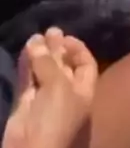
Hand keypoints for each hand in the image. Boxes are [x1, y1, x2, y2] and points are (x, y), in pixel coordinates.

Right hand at [3, 27, 96, 147]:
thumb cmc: (56, 117)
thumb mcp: (58, 86)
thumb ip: (48, 62)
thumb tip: (36, 39)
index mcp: (85, 92)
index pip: (86, 65)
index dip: (78, 49)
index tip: (66, 37)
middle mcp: (67, 95)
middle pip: (64, 66)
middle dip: (57, 48)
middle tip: (50, 30)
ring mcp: (46, 100)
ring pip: (44, 71)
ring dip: (40, 54)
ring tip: (35, 35)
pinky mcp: (27, 104)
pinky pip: (28, 80)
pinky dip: (26, 65)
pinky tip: (25, 49)